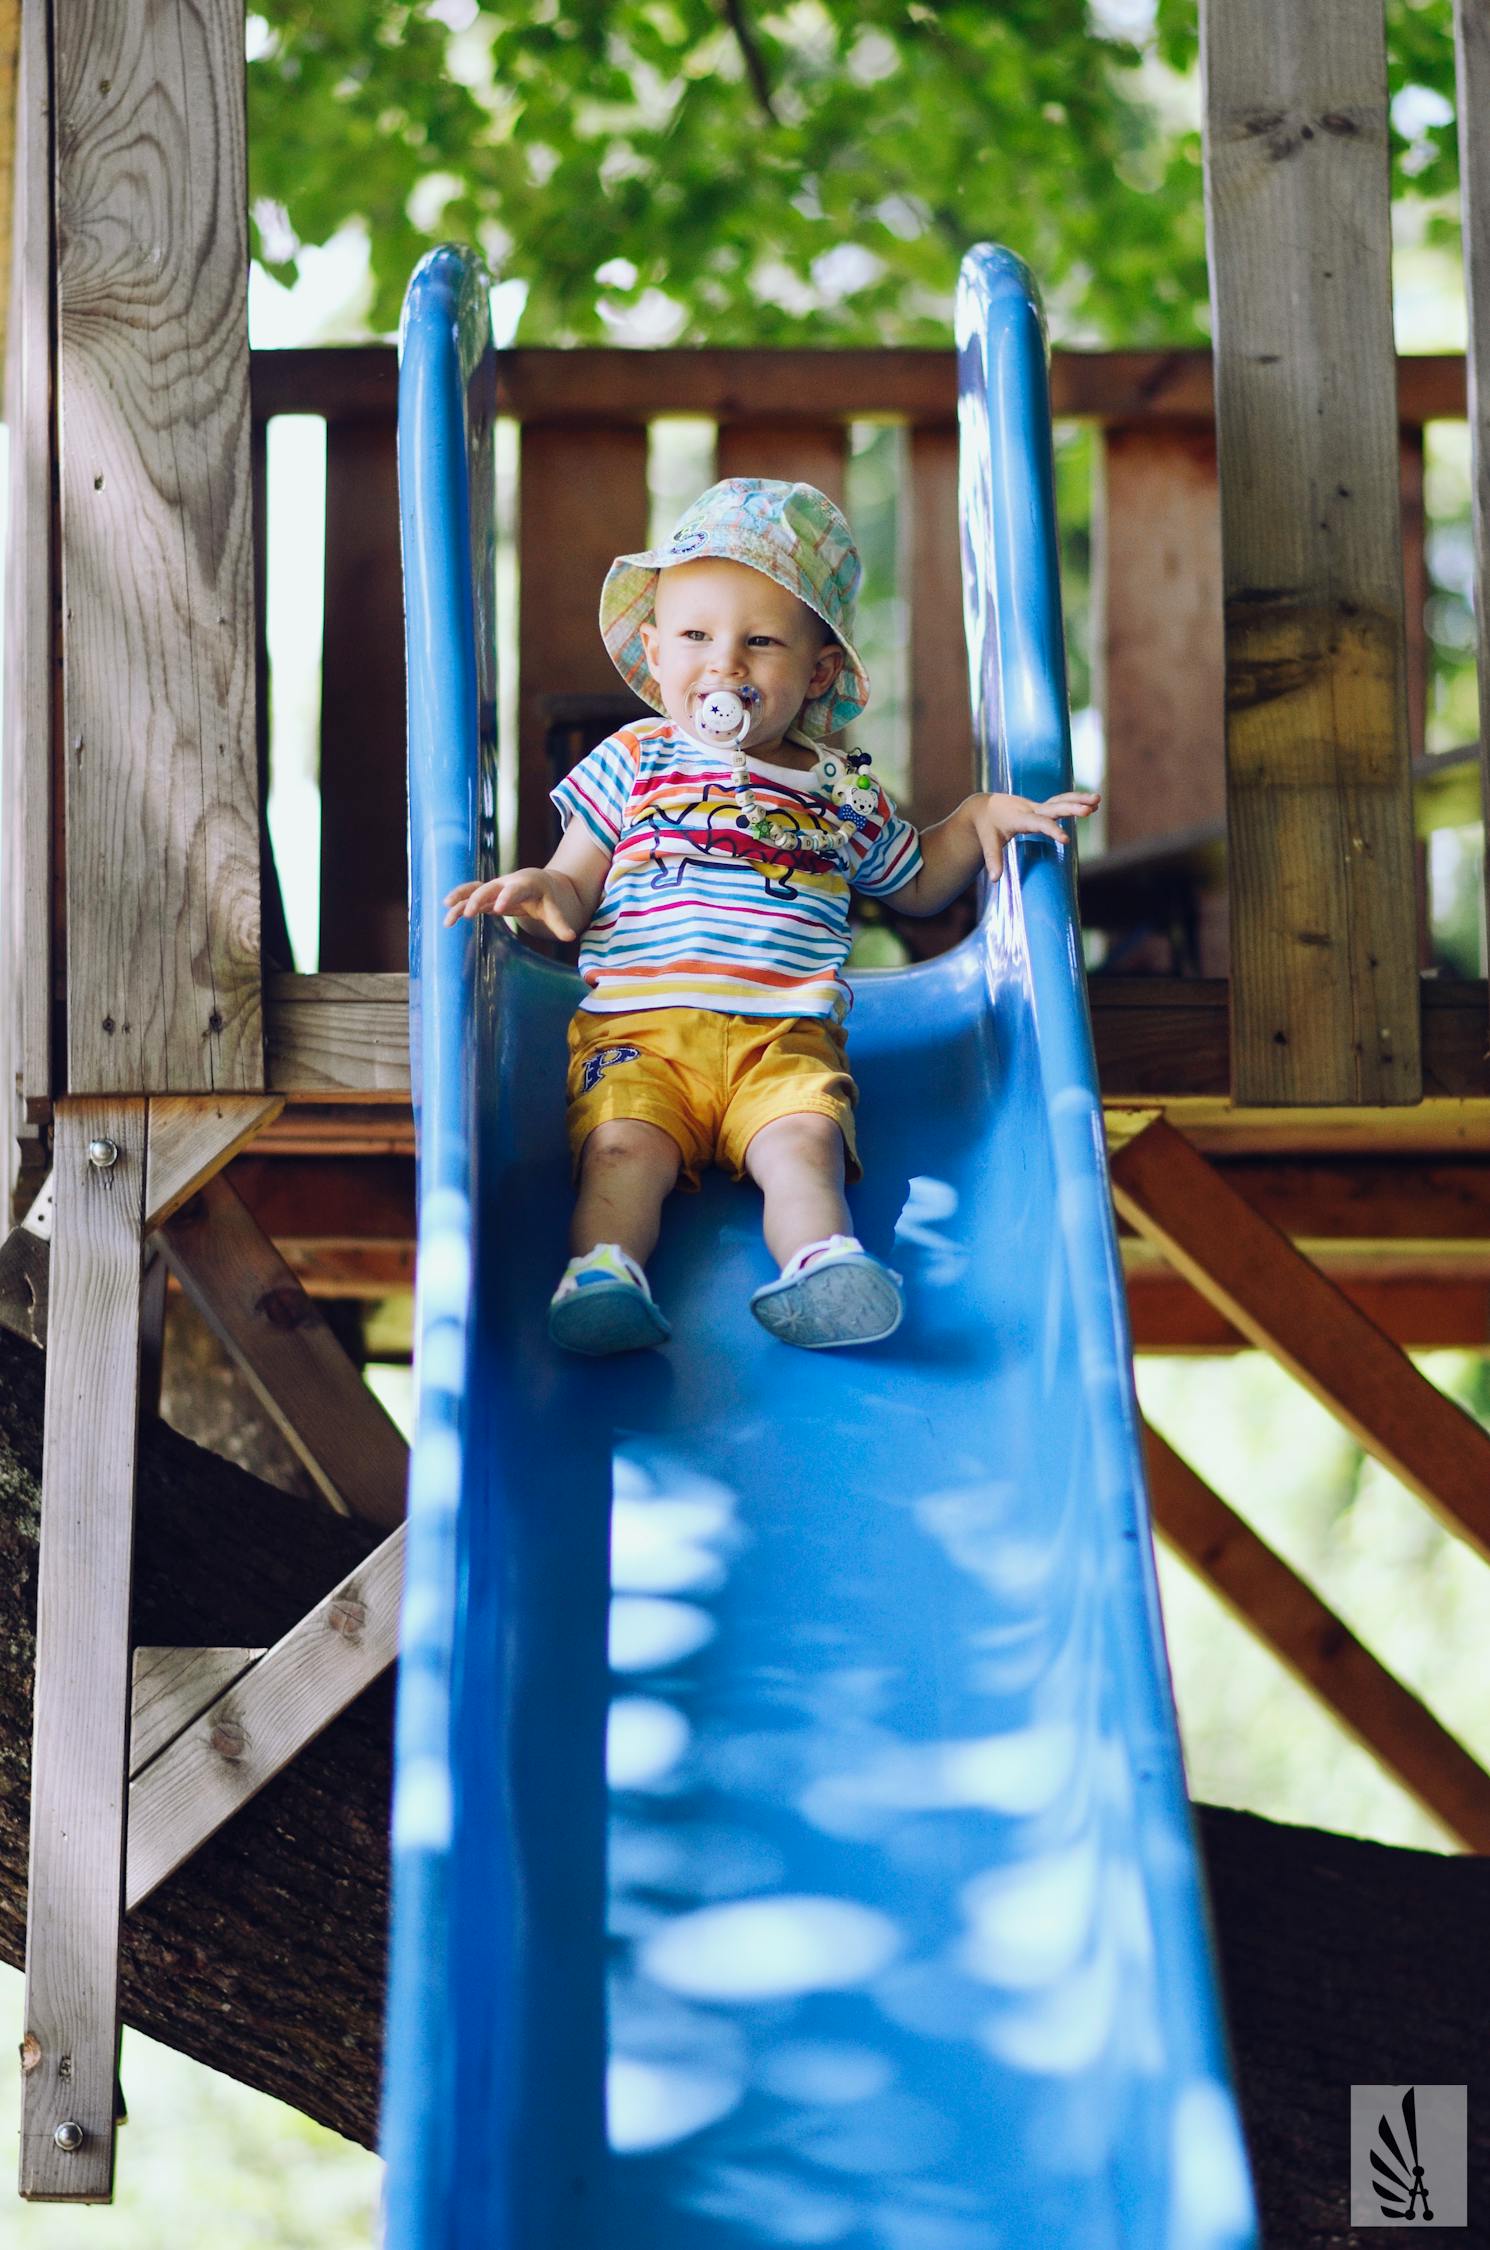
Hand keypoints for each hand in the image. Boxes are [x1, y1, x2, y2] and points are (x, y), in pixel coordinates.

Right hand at [442, 869, 577, 941]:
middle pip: (489, 888)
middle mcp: (505, 883)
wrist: (538, 882)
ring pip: (474, 889)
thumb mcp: (555, 908)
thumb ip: (560, 923)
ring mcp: (494, 888)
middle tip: (468, 913)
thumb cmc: (547, 896)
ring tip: (447, 910)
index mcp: (525, 884)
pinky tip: (448, 919)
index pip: (514, 889)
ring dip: (460, 898)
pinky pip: (469, 897)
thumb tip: (571, 937)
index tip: (498, 909)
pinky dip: (458, 905)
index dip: (506, 897)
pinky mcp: (486, 896)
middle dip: (478, 899)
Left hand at [968, 789, 1099, 881]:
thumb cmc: (987, 827)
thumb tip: (995, 879)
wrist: (985, 807)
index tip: (1066, 840)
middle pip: (1054, 807)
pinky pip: (1061, 801)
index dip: (1052, 831)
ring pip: (1060, 800)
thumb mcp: (988, 842)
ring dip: (1079, 799)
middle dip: (1071, 808)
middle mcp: (1030, 809)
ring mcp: (1037, 806)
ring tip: (1098, 800)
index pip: (1038, 824)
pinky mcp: (1042, 807)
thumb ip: (992, 859)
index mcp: (1019, 818)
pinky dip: (1076, 800)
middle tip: (1089, 810)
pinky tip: (1094, 804)